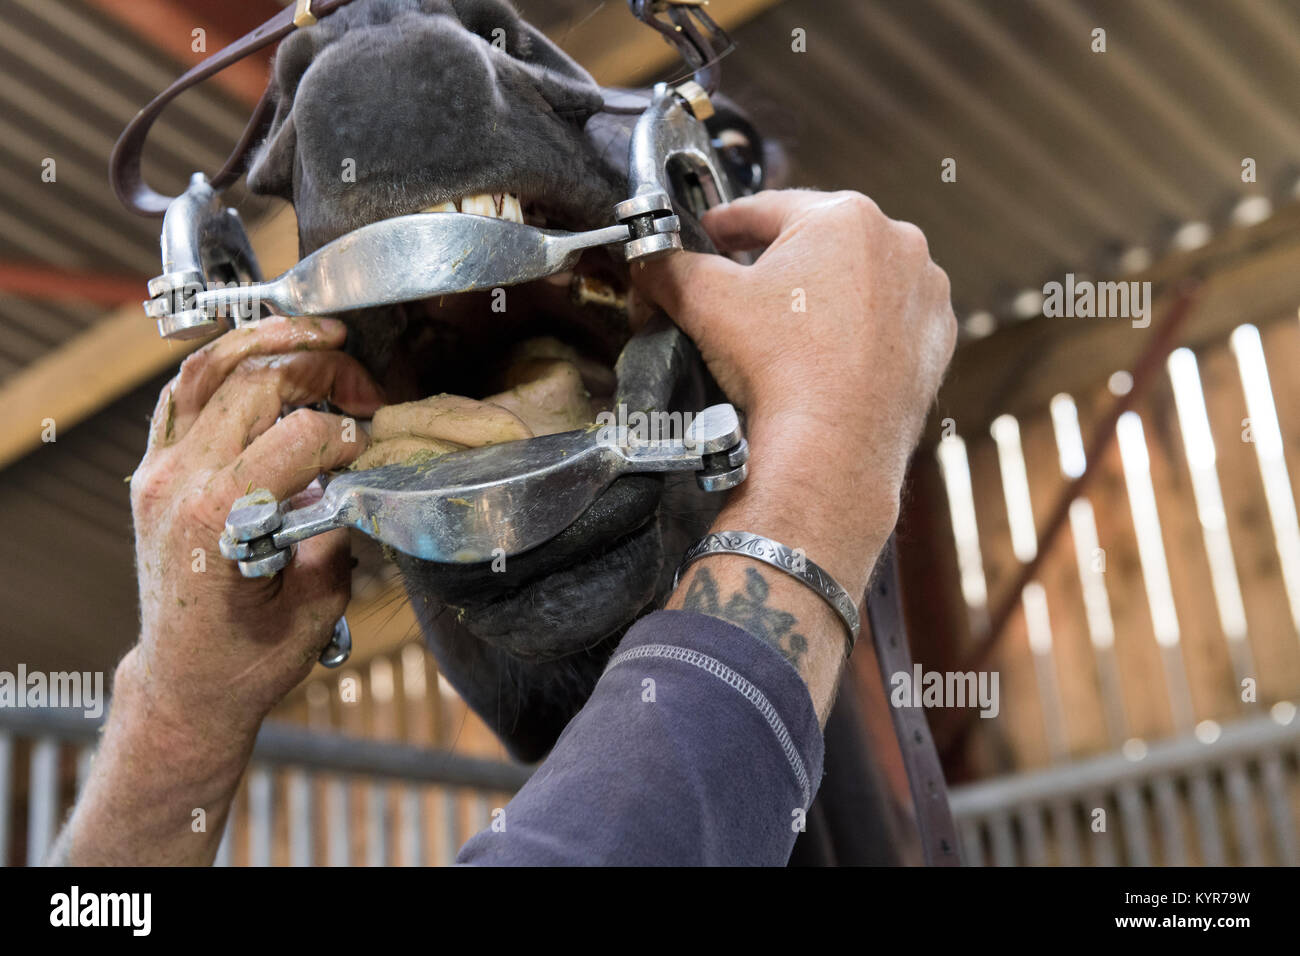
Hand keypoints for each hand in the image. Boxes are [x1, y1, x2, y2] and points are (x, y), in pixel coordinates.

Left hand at [121, 316, 384, 754]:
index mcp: (219, 519)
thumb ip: (340, 524)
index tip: (371, 444)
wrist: (185, 682)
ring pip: (205, 369)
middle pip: (253, 383)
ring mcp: (156, 472)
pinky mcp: (152, 470)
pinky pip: (181, 393)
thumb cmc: (249, 656)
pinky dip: (225, 362)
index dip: (348, 430)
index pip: (299, 434)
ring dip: (267, 340)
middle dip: (321, 369)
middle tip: (361, 385)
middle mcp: (178, 484)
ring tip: (319, 334)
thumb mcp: (318, 598)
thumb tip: (361, 470)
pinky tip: (265, 356)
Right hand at [635, 189, 956, 593]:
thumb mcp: (703, 302)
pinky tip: (829, 356)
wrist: (831, 448)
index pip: (768, 208)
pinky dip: (860, 331)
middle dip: (780, 261)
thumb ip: (668, 267)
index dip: (727, 223)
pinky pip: (888, 322)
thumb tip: (647, 260)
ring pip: (859, 281)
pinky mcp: (936, 341)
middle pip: (819, 242)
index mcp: (845, 216)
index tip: (707, 236)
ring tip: (788, 329)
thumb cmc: (778, 367)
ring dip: (825, 294)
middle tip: (743, 288)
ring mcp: (925, 293)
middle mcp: (899, 243)